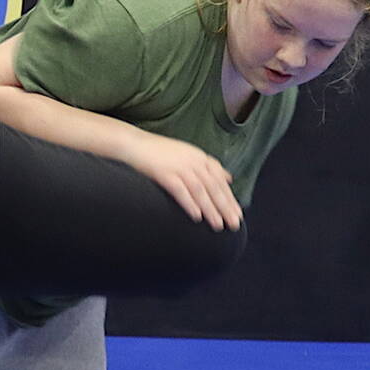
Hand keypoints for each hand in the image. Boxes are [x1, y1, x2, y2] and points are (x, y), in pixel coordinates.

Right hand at [127, 132, 242, 229]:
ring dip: (210, 209)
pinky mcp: (163, 172)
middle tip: (233, 224)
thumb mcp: (188, 155)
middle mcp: (192, 161)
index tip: (237, 213)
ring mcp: (178, 166)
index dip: (230, 197)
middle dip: (225, 206)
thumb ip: (208, 166)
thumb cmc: (158, 152)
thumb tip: (228, 177)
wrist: (132, 144)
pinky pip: (180, 190)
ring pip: (200, 190)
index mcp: (199, 157)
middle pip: (213, 186)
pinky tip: (196, 216)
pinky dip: (189, 203)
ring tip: (218, 225)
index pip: (220, 179)